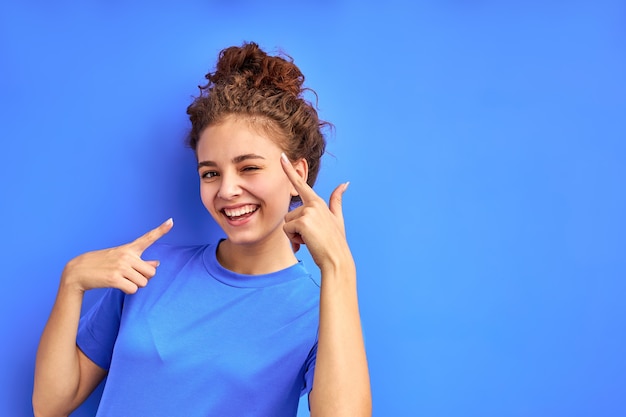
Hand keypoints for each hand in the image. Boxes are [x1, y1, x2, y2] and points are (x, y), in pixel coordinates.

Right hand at [62, 218, 173, 293]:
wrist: (77, 271)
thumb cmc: (102, 265)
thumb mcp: (121, 258)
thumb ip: (140, 262)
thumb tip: (157, 263)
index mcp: (129, 248)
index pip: (148, 238)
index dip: (161, 230)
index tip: (171, 221)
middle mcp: (127, 255)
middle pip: (151, 272)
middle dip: (144, 278)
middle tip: (130, 276)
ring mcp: (120, 266)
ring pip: (143, 283)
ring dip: (135, 285)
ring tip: (122, 280)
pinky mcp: (114, 278)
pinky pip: (133, 289)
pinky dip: (128, 291)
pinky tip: (118, 285)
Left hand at [280, 153, 350, 269]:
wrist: (337, 259)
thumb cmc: (335, 242)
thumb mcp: (337, 218)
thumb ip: (337, 200)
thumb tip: (345, 183)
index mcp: (318, 202)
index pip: (300, 184)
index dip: (289, 170)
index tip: (281, 156)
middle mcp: (313, 204)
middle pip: (290, 214)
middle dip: (296, 228)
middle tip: (312, 237)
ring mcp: (308, 211)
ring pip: (287, 222)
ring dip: (295, 235)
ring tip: (311, 239)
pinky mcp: (303, 221)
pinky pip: (287, 230)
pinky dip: (294, 239)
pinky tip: (308, 242)